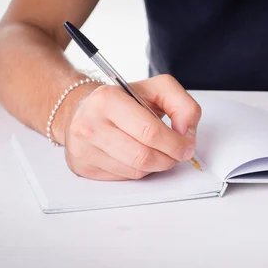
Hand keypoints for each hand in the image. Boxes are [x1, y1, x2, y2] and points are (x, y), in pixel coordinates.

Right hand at [58, 74, 201, 179]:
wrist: (82, 108)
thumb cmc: (123, 99)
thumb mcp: (157, 89)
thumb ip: (182, 105)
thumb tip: (186, 134)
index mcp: (108, 99)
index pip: (150, 131)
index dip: (175, 143)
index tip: (186, 146)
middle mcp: (90, 124)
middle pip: (143, 156)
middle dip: (168, 158)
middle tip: (177, 154)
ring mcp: (83, 148)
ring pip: (135, 171)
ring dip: (155, 166)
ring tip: (157, 151)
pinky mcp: (83, 166)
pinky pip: (123, 178)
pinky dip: (138, 170)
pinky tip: (136, 155)